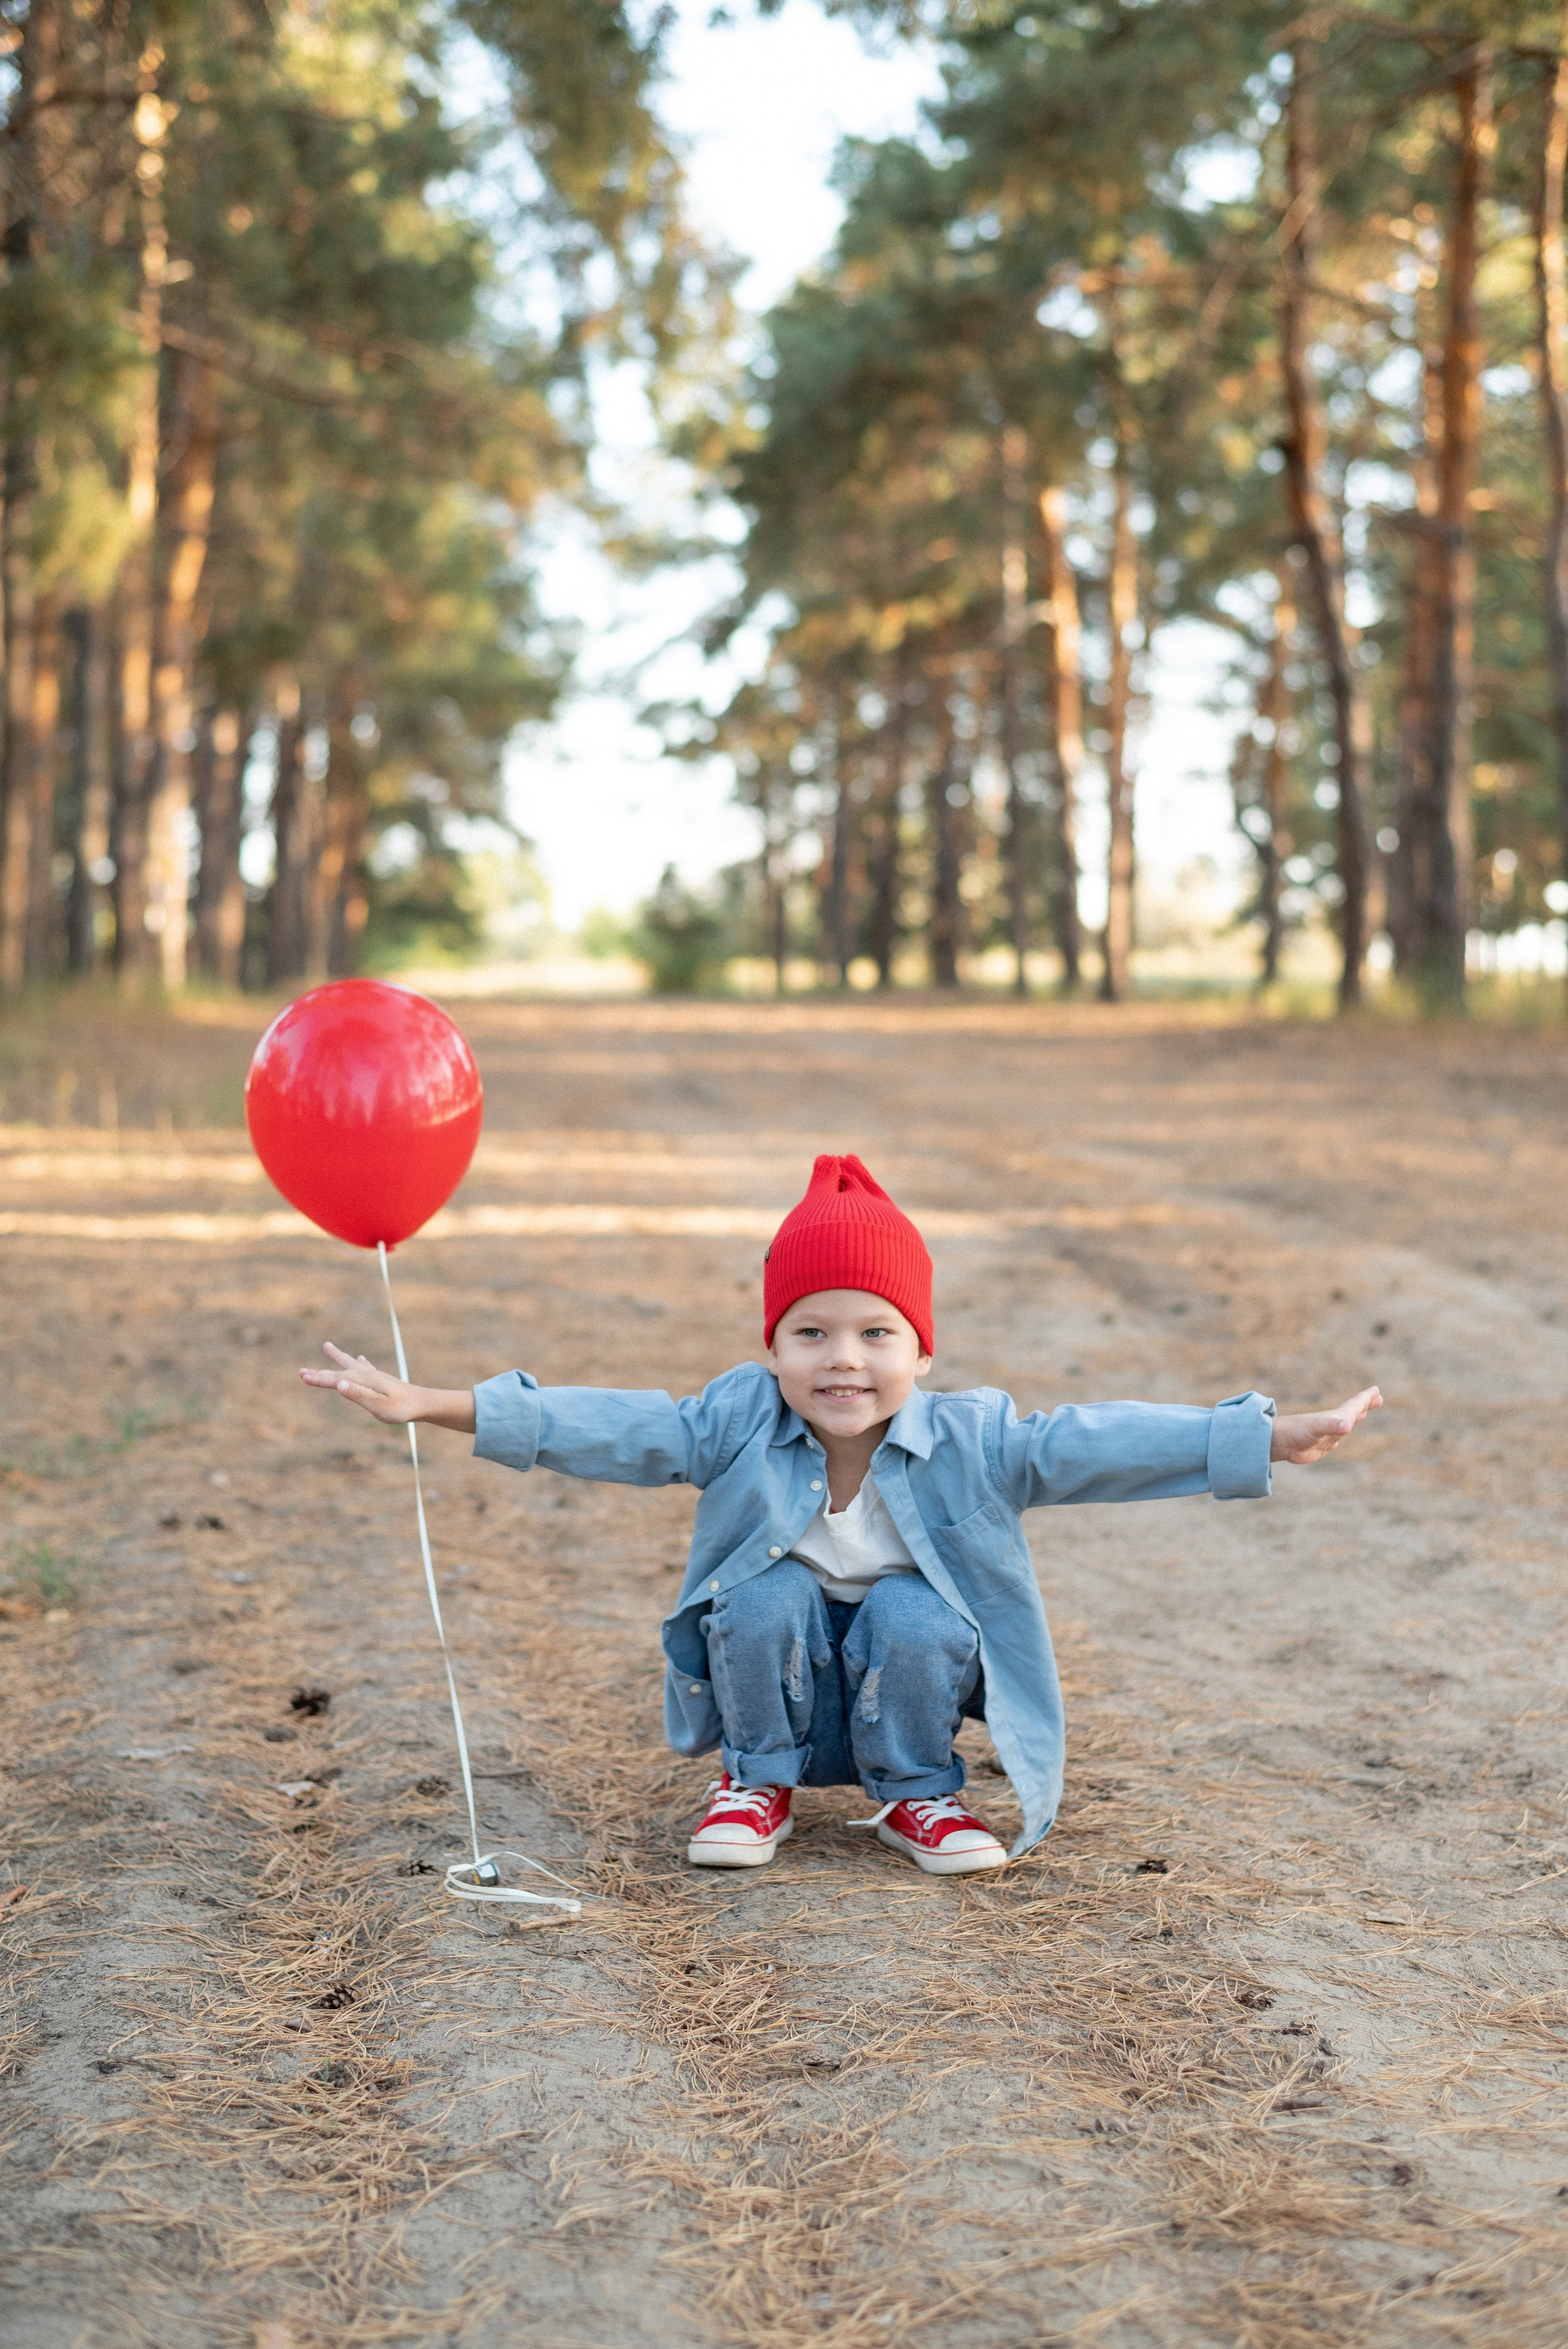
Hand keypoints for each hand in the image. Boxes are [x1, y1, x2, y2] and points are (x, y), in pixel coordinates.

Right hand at [298, 1343, 476, 1433]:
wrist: (423, 1403)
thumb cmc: (401, 1408)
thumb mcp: (378, 1405)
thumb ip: (358, 1395)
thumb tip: (339, 1385)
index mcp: (363, 1381)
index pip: (335, 1379)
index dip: (318, 1379)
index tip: (302, 1376)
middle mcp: (367, 1374)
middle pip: (339, 1372)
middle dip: (320, 1372)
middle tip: (301, 1371)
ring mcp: (375, 1375)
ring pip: (350, 1364)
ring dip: (337, 1357)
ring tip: (327, 1346)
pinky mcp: (382, 1379)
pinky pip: (365, 1366)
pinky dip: (358, 1361)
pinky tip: (360, 1358)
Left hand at [1270, 1385, 1382, 1464]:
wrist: (1278, 1442)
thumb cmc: (1296, 1432)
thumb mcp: (1316, 1427)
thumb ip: (1331, 1425)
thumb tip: (1347, 1425)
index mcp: (1334, 1417)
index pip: (1354, 1405)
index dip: (1366, 1398)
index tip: (1376, 1389)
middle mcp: (1331, 1424)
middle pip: (1352, 1411)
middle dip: (1365, 1405)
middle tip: (1378, 1398)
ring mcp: (1325, 1434)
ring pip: (1344, 1425)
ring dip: (1354, 1418)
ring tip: (1362, 1414)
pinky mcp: (1318, 1446)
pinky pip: (1333, 1440)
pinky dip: (1339, 1437)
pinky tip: (1338, 1438)